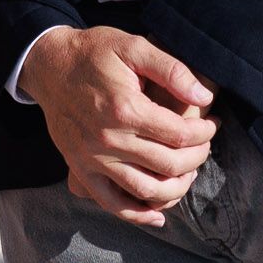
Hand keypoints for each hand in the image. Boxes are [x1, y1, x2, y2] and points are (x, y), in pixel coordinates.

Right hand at [26, 27, 215, 226]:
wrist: (49, 65)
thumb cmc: (93, 53)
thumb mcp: (133, 46)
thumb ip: (172, 70)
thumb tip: (205, 98)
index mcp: (125, 108)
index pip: (180, 135)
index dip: (205, 132)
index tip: (213, 123)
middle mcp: (109, 139)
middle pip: (169, 164)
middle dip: (197, 157)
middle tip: (204, 145)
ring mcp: (93, 159)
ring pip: (147, 190)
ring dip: (177, 187)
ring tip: (188, 171)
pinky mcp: (80, 169)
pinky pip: (112, 203)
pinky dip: (137, 215)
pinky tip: (158, 215)